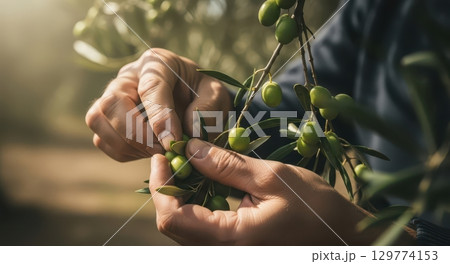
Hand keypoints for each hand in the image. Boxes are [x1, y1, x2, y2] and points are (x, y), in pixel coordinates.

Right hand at [85, 48, 231, 161]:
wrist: (192, 100)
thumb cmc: (203, 94)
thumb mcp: (216, 96)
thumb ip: (207, 110)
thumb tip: (186, 134)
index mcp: (157, 63)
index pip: (150, 87)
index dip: (159, 117)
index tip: (172, 142)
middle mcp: (128, 76)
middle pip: (112, 103)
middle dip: (137, 133)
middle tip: (163, 150)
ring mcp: (112, 96)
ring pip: (98, 120)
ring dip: (128, 144)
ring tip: (157, 151)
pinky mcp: (107, 119)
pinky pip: (102, 140)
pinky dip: (124, 152)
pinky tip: (147, 151)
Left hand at [149, 139, 397, 244]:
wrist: (340, 234)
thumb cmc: (315, 206)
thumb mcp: (272, 177)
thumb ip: (227, 165)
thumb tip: (191, 149)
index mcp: (231, 238)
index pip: (172, 218)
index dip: (160, 186)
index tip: (163, 156)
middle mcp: (224, 250)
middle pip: (174, 224)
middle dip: (168, 188)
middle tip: (176, 156)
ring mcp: (229, 250)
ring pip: (186, 226)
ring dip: (182, 194)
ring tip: (190, 163)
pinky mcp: (235, 246)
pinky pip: (203, 227)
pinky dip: (198, 202)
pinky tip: (208, 181)